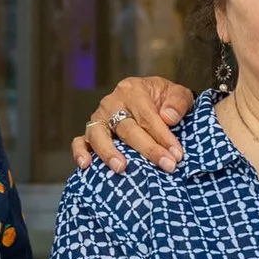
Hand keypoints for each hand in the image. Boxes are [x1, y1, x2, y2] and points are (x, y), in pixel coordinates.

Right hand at [71, 77, 192, 172]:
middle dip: (148, 149)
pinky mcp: (90, 132)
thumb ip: (178, 103)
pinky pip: (80, 141)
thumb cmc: (164, 101)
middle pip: (127, 128)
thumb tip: (168, 118)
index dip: (163, 136)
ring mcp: (99, 118)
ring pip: (99, 134)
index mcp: (133, 90)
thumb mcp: (178, 94)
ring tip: (121, 168)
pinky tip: (86, 165)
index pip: (148, 116)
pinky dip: (80, 152)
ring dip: (109, 152)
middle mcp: (112, 102)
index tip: (176, 155)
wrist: (151, 102)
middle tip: (166, 165)